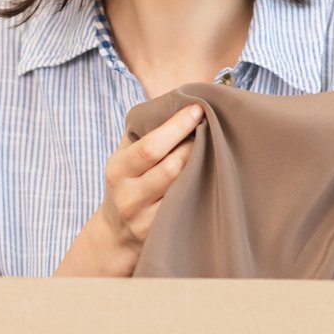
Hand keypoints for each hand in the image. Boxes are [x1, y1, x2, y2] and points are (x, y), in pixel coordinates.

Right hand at [54, 102, 202, 276]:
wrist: (117, 233)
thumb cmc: (128, 181)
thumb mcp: (125, 156)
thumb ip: (144, 131)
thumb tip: (180, 100)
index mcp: (118, 169)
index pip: (150, 146)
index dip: (176, 126)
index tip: (198, 108)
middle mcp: (129, 196)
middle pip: (171, 168)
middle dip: (196, 145)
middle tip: (213, 128)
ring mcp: (145, 219)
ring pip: (183, 189)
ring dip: (204, 166)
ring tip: (216, 148)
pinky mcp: (161, 234)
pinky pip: (188, 207)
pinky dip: (203, 188)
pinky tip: (214, 175)